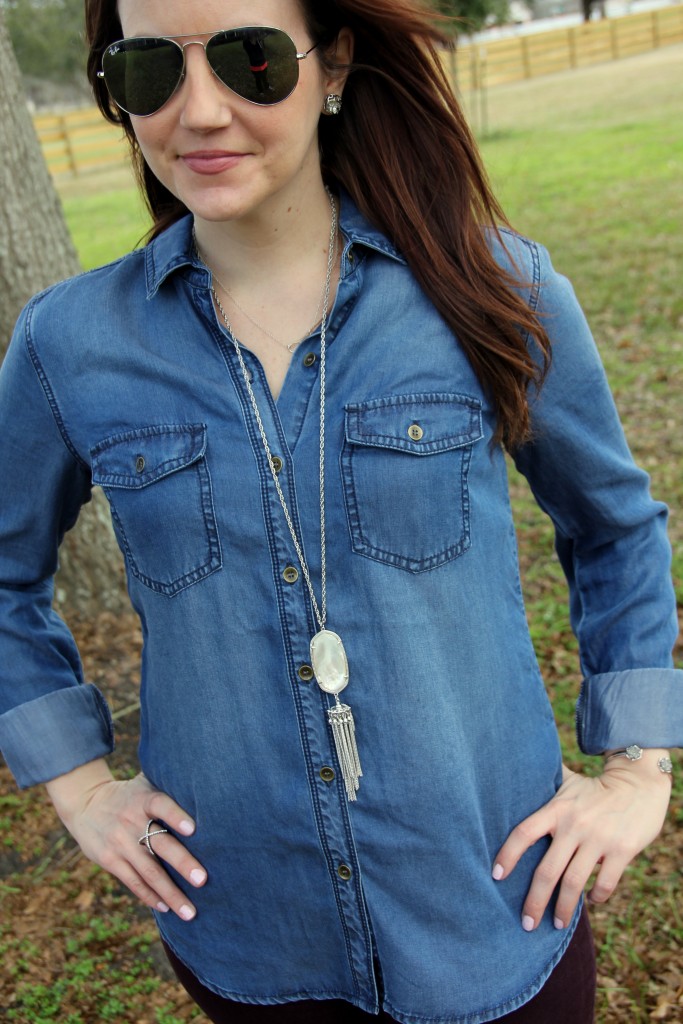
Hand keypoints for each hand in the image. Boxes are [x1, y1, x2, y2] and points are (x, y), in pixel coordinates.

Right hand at [46, 758, 206, 920]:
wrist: (85, 804)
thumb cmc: (130, 794)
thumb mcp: (145, 783)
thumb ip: (169, 785)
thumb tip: (208, 785)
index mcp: (143, 799)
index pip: (161, 805)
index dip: (176, 816)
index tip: (193, 829)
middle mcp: (131, 822)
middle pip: (159, 844)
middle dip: (182, 863)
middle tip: (203, 880)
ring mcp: (119, 843)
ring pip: (148, 872)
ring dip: (170, 893)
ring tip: (190, 912)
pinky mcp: (110, 861)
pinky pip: (133, 881)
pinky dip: (150, 896)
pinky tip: (167, 908)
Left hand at [492, 751, 671, 930]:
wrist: (638, 783)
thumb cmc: (595, 787)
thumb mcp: (566, 781)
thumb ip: (542, 782)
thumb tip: (513, 773)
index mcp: (557, 809)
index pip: (524, 833)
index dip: (508, 855)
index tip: (496, 876)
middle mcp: (574, 825)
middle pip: (547, 870)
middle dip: (534, 902)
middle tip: (526, 924)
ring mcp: (599, 839)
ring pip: (574, 883)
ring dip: (564, 908)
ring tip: (557, 924)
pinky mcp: (622, 850)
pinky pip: (605, 883)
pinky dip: (596, 897)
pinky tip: (591, 901)